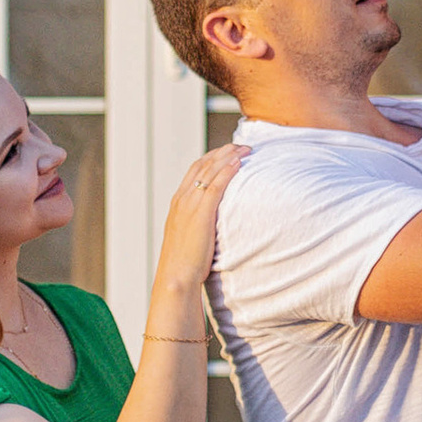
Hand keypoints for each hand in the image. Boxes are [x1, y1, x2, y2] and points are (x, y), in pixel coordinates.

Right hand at [151, 143, 247, 314]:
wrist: (176, 276)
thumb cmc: (184, 264)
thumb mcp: (188, 238)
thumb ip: (198, 225)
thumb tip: (213, 225)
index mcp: (177, 203)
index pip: (194, 170)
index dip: (211, 158)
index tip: (227, 152)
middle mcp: (182, 199)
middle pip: (203, 165)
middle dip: (222, 152)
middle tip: (240, 145)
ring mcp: (190, 205)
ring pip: (210, 171)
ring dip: (228, 156)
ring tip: (245, 149)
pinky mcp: (201, 213)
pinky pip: (216, 185)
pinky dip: (228, 171)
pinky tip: (239, 163)